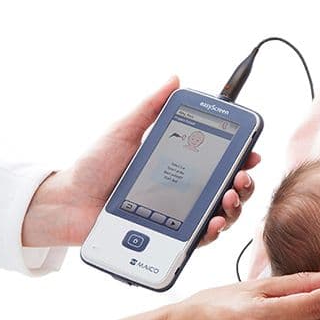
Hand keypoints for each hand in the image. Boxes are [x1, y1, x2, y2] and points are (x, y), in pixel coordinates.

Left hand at [21, 76, 257, 246]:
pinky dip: (212, 233)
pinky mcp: (169, 238)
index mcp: (180, 166)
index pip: (221, 163)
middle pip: (229, 190)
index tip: (251, 153)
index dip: (242, 159)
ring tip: (229, 198)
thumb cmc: (94, 166)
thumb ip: (151, 107)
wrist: (68, 201)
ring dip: (234, 208)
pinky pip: (199, 240)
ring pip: (222, 215)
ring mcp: (180, 217)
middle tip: (241, 178)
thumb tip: (174, 79)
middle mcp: (185, 193)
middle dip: (244, 185)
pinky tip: (213, 224)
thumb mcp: (125, 130)